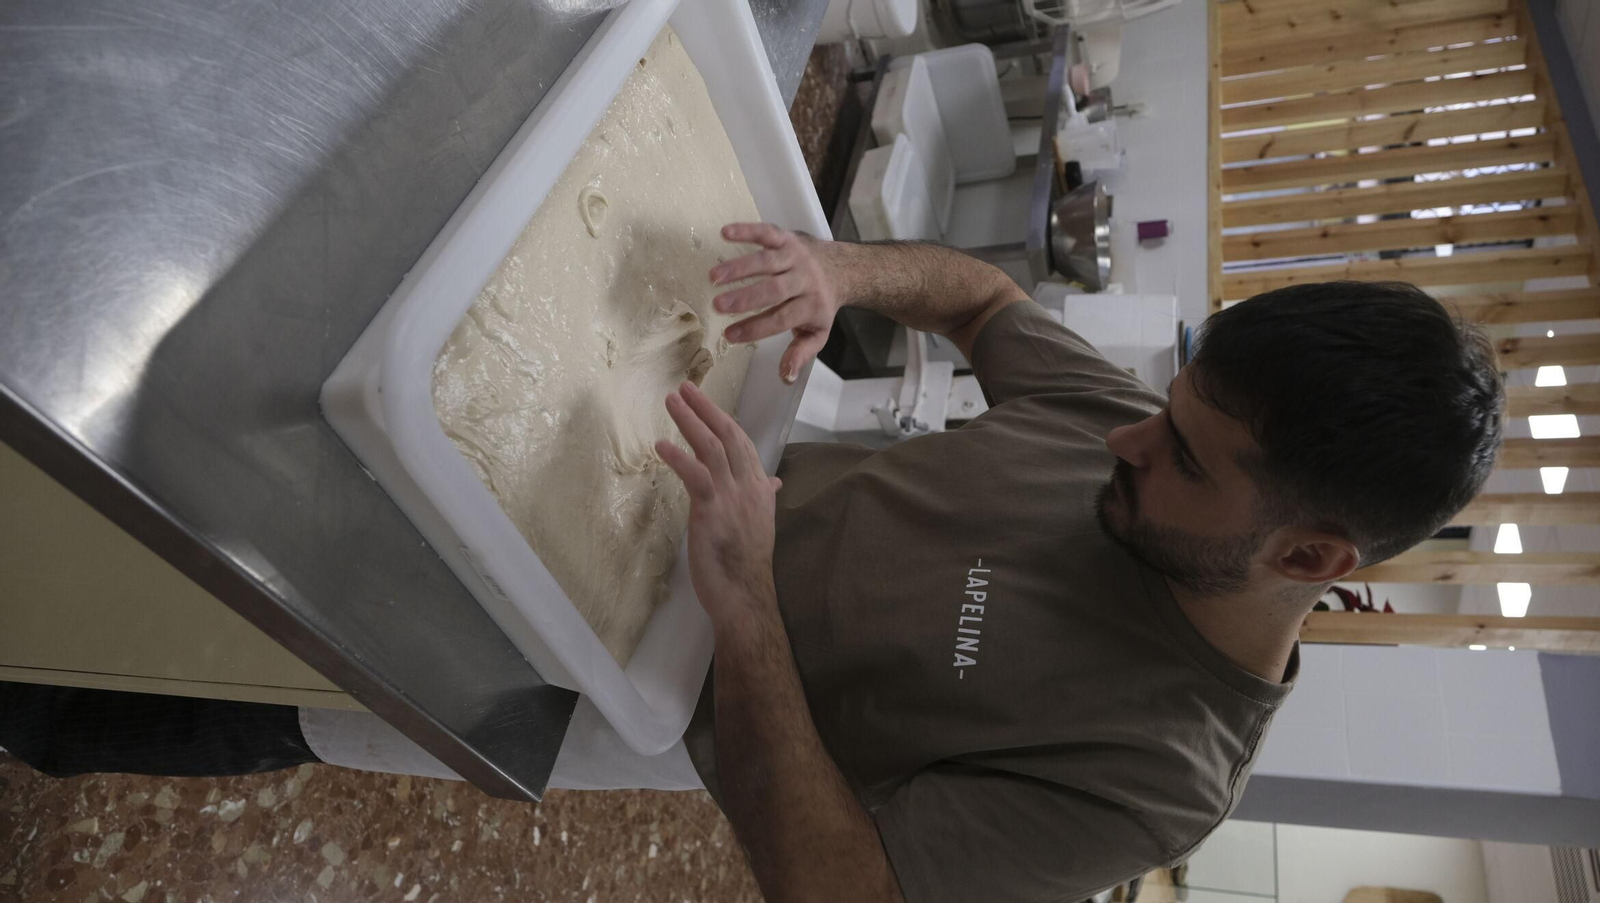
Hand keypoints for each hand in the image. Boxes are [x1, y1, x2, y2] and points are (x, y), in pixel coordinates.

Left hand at [655, 381, 781, 625]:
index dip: (722, 419)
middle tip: (685, 387)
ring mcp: (730, 497)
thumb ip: (763, 496)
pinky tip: (662, 445)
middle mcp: (748, 487)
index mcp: (758, 488)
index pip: (741, 443)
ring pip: (711, 448)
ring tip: (671, 402)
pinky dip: (678, 458)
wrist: (745, 594)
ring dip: (689, 421)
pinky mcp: (711, 511)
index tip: (704, 401)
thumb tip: (772, 481)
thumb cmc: (746, 563)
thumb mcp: (759, 522)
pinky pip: (696, 477)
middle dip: (706, 409)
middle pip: (727, 436)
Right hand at [710, 223, 844, 384]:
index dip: (756, 327)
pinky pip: (767, 232)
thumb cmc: (820, 305)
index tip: (730, 335)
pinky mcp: (786, 238)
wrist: (840, 269)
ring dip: (739, 266)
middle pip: (774, 289)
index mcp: (811, 305)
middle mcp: (803, 279)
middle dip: (745, 298)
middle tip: (718, 306)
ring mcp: (794, 256)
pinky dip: (747, 230)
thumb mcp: (816, 333)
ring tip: (713, 276)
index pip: (781, 318)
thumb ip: (800, 354)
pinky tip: (725, 232)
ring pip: (767, 260)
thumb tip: (785, 376)